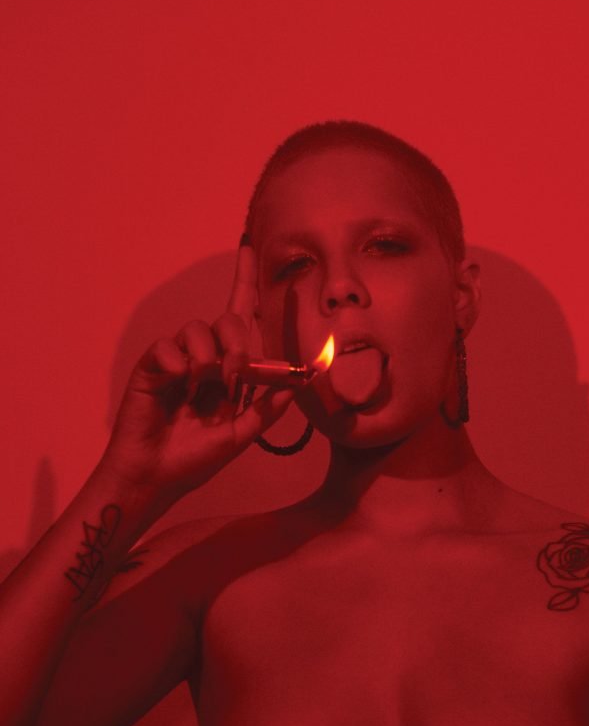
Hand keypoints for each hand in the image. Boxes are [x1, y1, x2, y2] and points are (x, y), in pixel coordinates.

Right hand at [100, 243, 295, 502]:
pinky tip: (175, 382)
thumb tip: (301, 383)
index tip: (249, 248)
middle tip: (235, 372)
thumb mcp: (242, 435)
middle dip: (236, 340)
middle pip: (226, 321)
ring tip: (202, 383)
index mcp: (229, 373)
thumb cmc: (195, 460)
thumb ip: (269, 408)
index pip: (241, 320)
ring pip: (197, 329)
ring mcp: (177, 361)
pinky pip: (167, 346)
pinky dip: (175, 361)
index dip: (245, 283)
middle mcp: (205, 360)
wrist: (156, 477)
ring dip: (208, 354)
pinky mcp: (152, 366)